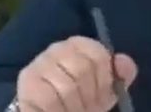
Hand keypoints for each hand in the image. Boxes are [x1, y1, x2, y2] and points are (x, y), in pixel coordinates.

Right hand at [16, 36, 137, 111]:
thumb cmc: (81, 101)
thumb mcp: (106, 90)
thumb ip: (120, 75)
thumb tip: (123, 61)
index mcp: (79, 45)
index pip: (99, 56)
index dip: (104, 80)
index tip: (101, 95)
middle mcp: (57, 49)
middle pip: (83, 69)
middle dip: (89, 95)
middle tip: (86, 107)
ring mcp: (39, 64)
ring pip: (67, 86)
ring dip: (74, 106)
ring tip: (72, 109)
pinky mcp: (27, 82)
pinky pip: (50, 99)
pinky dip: (58, 110)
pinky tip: (58, 111)